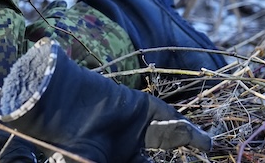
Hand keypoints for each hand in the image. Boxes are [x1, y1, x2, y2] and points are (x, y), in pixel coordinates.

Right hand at [0, 38, 211, 162]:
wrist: (57, 107)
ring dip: (188, 143)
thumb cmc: (69, 146)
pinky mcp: (140, 108)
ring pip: (170, 139)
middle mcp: (128, 147)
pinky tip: (201, 141)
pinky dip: (185, 129)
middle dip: (181, 161)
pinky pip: (167, 118)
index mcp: (116, 161)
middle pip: (163, 157)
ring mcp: (136, 127)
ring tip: (207, 149)